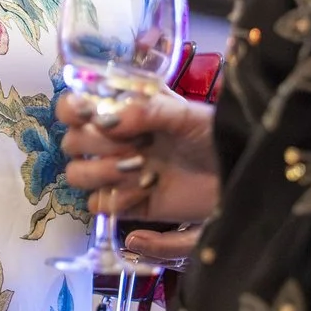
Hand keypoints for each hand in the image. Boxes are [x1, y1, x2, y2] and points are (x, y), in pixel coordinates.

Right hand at [58, 88, 217, 238]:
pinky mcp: (130, 204)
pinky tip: (146, 191)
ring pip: (78, 174)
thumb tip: (107, 120)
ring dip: (102, 171)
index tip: (88, 114)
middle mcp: (116, 140)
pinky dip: (118, 199)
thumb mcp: (187, 113)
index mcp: (124, 110)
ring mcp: (119, 172)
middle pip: (72, 142)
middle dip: (96, 143)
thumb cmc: (214, 135)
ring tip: (139, 167)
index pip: (77, 106)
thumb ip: (148, 110)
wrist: (238, 175)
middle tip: (136, 144)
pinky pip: (100, 205)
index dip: (72, 109)